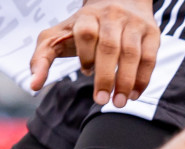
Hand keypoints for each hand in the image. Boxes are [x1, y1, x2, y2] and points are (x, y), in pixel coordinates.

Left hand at [29, 0, 159, 106]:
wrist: (118, 1)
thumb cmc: (79, 29)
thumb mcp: (55, 38)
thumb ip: (41, 59)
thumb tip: (33, 86)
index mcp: (87, 16)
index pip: (86, 33)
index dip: (85, 55)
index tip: (84, 72)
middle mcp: (112, 17)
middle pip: (109, 46)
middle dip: (105, 76)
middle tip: (102, 101)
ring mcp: (134, 23)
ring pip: (132, 52)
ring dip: (126, 80)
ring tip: (119, 102)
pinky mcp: (151, 31)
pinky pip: (150, 55)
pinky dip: (143, 77)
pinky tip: (134, 94)